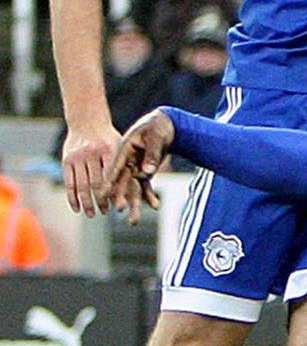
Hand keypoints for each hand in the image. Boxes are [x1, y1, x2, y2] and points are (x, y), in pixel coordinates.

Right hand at [61, 118, 121, 216]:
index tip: (117, 207)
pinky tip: (76, 208)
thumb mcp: (121, 146)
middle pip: (96, 183)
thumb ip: (125, 165)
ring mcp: (77, 157)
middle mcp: (91, 153)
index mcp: (108, 150)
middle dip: (100, 201)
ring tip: (91, 214)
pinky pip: (68, 182)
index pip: (112, 176)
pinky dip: (72, 197)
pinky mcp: (66, 160)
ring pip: (81, 185)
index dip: (114, 193)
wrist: (87, 121)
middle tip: (104, 213)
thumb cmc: (109, 138)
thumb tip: (135, 189)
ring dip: (86, 202)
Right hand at [101, 109, 173, 224]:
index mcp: (125, 152)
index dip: (109, 181)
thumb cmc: (157, 127)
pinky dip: (151, 196)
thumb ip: (152, 155)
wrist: (163, 124)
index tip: (103, 194)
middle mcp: (128, 163)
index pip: (114, 168)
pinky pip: (146, 187)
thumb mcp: (155, 138)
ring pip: (133, 188)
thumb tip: (147, 172)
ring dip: (135, 203)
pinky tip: (156, 206)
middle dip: (121, 197)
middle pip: (122, 182)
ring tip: (134, 221)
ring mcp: (136, 169)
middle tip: (119, 210)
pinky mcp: (145, 173)